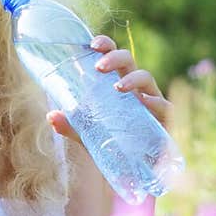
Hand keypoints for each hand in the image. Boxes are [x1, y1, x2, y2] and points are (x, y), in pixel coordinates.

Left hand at [46, 34, 172, 143]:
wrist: (131, 170)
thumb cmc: (111, 144)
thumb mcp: (86, 135)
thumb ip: (70, 125)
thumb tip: (51, 116)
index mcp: (116, 83)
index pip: (112, 57)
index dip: (105, 45)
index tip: (93, 44)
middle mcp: (134, 87)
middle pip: (128, 61)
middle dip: (115, 58)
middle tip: (98, 67)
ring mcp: (151, 101)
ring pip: (146, 78)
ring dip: (132, 79)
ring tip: (118, 87)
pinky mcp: (164, 119)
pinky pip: (164, 105)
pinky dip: (155, 101)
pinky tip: (144, 102)